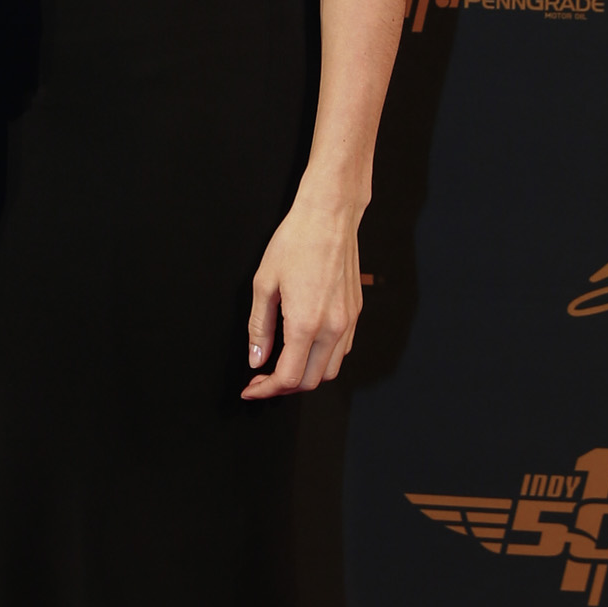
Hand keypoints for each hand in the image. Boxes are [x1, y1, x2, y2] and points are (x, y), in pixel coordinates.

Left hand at [243, 200, 362, 398]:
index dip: (266, 389)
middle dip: (283, 388)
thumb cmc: (295, 242)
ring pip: (330, 371)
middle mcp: (333, 328)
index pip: (288, 378)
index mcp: (306, 323)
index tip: (252, 388)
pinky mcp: (356, 313)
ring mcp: (348, 322)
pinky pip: (341, 351)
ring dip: (305, 376)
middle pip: (311, 381)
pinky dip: (322, 360)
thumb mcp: (263, 284)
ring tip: (282, 366)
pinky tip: (303, 348)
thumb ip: (259, 327)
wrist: (330, 217)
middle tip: (262, 379)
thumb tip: (257, 358)